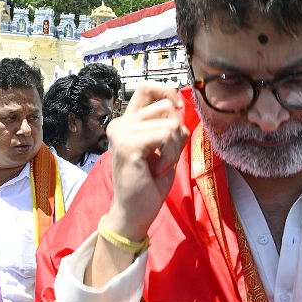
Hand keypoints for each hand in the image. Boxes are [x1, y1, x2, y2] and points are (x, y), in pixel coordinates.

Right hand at [105, 84, 189, 241]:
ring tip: (159, 166)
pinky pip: (166, 136)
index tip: (178, 111)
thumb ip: (170, 128)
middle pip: (166, 106)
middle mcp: (120, 123)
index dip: (167, 92)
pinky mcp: (128, 145)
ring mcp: (122, 133)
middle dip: (176, 132)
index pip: (147, 88)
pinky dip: (170, 156)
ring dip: (174, 149)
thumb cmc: (149, 184)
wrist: (135, 213)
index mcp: (128, 122)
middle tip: (163, 156)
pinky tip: (157, 170)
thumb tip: (181, 109)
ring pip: (170, 123)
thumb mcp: (165, 149)